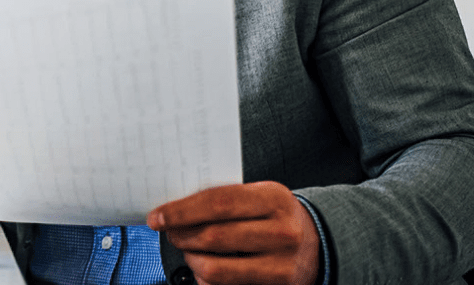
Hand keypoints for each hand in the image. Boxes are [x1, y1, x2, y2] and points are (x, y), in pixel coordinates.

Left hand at [147, 181, 319, 284]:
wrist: (316, 244)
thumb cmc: (275, 218)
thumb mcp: (259, 197)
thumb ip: (224, 200)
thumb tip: (173, 209)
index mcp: (274, 199)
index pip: (218, 203)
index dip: (181, 211)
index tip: (157, 217)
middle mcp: (282, 232)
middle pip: (212, 237)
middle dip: (181, 236)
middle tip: (171, 233)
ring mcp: (281, 265)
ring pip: (214, 268)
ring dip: (191, 260)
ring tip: (189, 251)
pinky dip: (204, 279)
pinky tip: (206, 268)